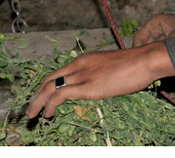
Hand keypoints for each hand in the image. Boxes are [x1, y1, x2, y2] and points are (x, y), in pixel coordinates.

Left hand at [26, 41, 174, 118]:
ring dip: (38, 102)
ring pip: (50, 87)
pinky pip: (61, 95)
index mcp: (84, 59)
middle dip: (36, 95)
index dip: (45, 86)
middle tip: (30, 108)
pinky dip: (50, 104)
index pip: (58, 73)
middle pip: (49, 79)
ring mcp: (82, 74)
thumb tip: (96, 86)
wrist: (144, 60)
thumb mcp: (111, 68)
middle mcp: (79, 64)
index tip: (40, 97)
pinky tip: (47, 114)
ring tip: (32, 115)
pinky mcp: (87, 86)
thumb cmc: (134, 65)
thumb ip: (99, 75)